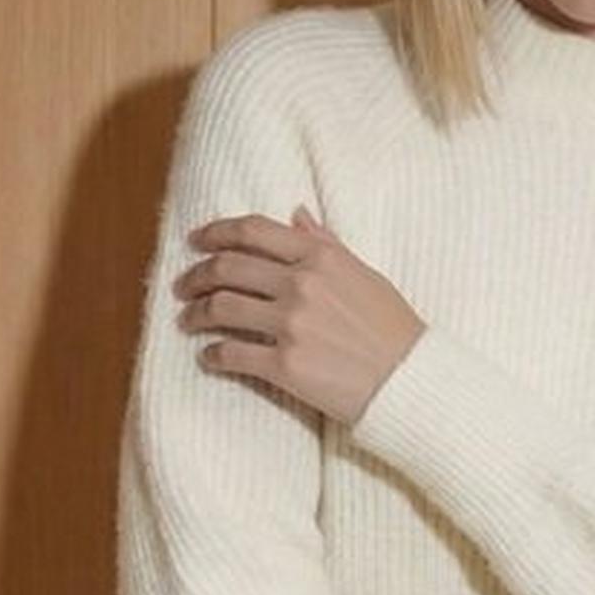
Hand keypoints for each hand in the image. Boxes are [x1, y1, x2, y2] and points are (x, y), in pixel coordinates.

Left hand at [172, 204, 425, 427]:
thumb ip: (326, 243)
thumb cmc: (392, 327)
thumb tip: (296, 215)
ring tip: (188, 320)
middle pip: (227, 268)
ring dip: (196, 314)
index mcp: (320, 257)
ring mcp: (291, 325)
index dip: (215, 232)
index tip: (197, 241)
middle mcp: (302, 285)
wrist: (409, 380)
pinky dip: (213, 356)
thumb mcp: (364, 273)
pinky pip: (232, 355)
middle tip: (185, 286)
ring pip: (221, 308)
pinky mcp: (286, 366)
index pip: (252, 231)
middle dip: (196, 275)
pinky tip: (208, 358)